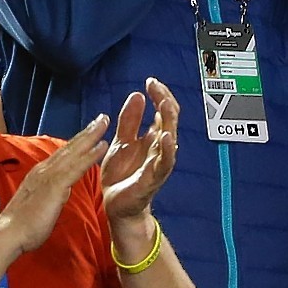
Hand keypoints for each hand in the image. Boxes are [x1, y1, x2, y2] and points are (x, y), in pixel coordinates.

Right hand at [0, 115, 109, 253]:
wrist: (8, 233)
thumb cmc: (22, 226)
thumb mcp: (40, 203)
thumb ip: (52, 193)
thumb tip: (62, 190)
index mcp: (40, 174)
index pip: (62, 154)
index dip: (77, 141)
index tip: (90, 130)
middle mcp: (44, 169)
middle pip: (69, 147)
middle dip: (87, 132)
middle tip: (102, 117)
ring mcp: (49, 175)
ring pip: (74, 151)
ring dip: (91, 136)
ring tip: (104, 122)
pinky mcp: (55, 185)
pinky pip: (77, 167)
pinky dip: (90, 155)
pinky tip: (102, 146)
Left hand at [102, 78, 178, 224]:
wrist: (116, 206)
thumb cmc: (122, 175)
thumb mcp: (122, 142)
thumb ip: (130, 120)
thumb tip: (138, 94)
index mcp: (152, 138)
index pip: (163, 111)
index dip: (160, 95)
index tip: (151, 81)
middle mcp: (160, 149)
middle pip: (170, 120)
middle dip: (165, 101)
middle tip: (156, 87)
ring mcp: (158, 163)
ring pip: (171, 138)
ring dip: (169, 121)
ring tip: (164, 104)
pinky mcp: (153, 179)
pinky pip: (164, 163)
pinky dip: (167, 150)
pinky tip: (165, 136)